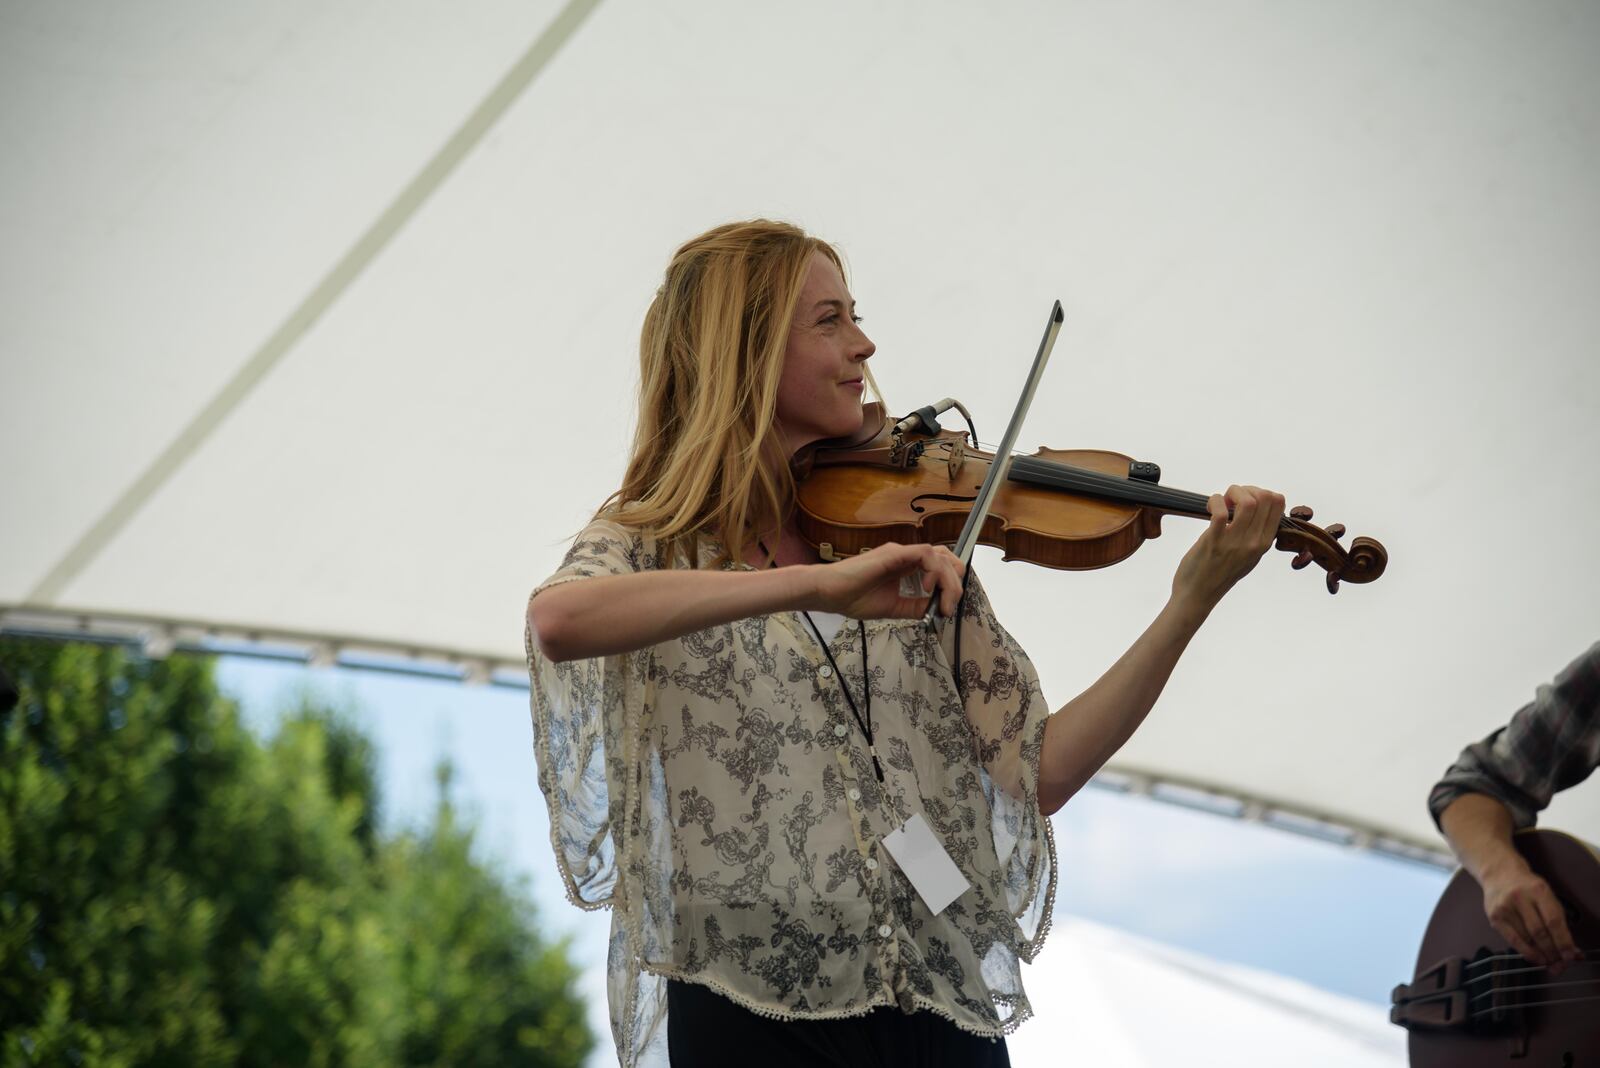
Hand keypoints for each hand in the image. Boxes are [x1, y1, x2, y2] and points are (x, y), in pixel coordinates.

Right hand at [807, 542, 964, 619]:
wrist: (828, 594)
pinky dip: (934, 571)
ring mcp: (899, 553)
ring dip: (947, 579)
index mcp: (904, 567)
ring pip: (939, 555)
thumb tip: (936, 609)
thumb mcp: (893, 608)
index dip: (949, 584)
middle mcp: (905, 556)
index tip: (945, 608)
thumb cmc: (852, 597)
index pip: (938, 565)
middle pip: (945, 557)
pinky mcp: (893, 553)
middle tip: (948, 606)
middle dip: (955, 582)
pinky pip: (925, 554)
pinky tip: (927, 589)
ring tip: (942, 601)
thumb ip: (914, 607)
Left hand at [1170, 484, 1285, 613]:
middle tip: (1231, 499)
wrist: (1198, 595)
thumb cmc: (1218, 574)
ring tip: (1222, 501)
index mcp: (1264, 543)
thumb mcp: (1248, 557)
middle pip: (1266, 498)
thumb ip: (1256, 536)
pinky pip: (1221, 512)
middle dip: (1246, 489)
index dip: (1261, 492)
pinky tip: (1210, 506)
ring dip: (1233, 492)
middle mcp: (1254, 542)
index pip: (1278, 504)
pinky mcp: (1214, 541)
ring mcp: (1235, 542)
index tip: (1244, 499)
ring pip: (1248, 502)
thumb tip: (1257, 509)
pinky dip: (1216, 500)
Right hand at [1481, 858, 1580, 972]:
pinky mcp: (1494, 916)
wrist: (1500, 874)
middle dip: (1552, 951)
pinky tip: (1535, 958)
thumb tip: (1571, 951)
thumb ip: (1559, 921)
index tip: (1570, 957)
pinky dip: (1526, 952)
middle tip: (1560, 963)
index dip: (1563, 941)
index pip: (1553, 921)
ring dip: (1540, 954)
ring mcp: (1504, 907)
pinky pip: (1512, 940)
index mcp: (1538, 890)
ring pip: (1526, 938)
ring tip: (1549, 962)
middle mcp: (1519, 897)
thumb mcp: (1547, 896)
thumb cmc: (1528, 888)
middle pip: (1539, 932)